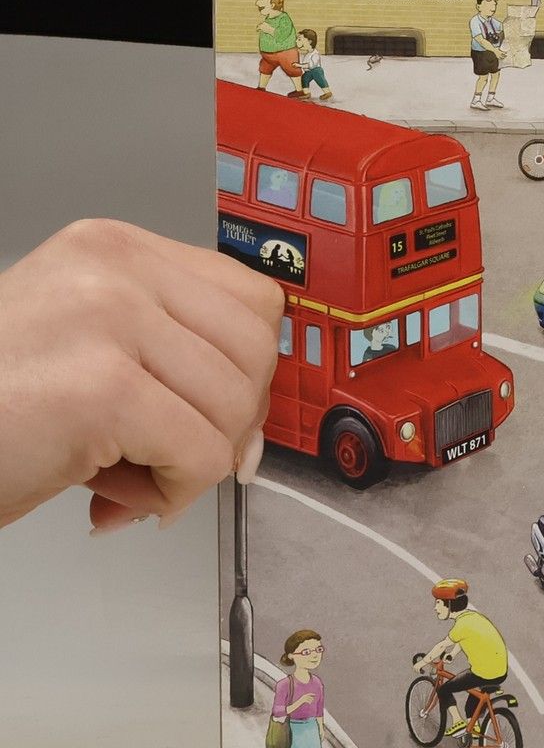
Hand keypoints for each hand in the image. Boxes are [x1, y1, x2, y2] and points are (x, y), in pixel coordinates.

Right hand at [0, 221, 282, 533]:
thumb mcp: (82, 349)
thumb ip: (166, 363)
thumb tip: (248, 432)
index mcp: (111, 249)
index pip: (251, 300)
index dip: (247, 371)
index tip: (220, 416)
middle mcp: (113, 269)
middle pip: (257, 349)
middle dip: (230, 421)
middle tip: (174, 457)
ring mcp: (107, 320)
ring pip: (234, 407)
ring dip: (193, 464)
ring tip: (130, 477)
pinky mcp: (102, 388)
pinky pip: (200, 453)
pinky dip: (174, 492)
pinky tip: (120, 499)